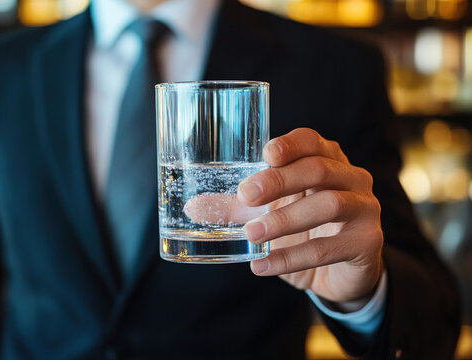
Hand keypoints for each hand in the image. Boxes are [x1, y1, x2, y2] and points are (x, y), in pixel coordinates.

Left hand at [185, 128, 383, 309]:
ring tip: (250, 234)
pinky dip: (291, 258)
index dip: (290, 144)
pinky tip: (262, 266)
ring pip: (329, 204)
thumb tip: (193, 207)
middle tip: (246, 196)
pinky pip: (328, 248)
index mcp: (327, 160)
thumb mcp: (268, 213)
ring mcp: (365, 209)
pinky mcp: (367, 243)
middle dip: (279, 181)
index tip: (265, 154)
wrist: (338, 272)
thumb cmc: (301, 230)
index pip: (312, 141)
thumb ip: (236, 208)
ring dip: (284, 219)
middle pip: (318, 169)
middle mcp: (351, 178)